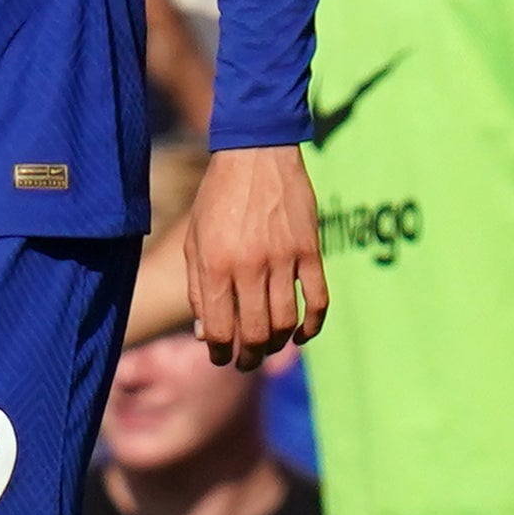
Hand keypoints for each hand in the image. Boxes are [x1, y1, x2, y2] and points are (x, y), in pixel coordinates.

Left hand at [184, 141, 327, 367]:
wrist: (256, 153)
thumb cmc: (218, 198)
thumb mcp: (195, 240)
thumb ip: (197, 288)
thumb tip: (206, 335)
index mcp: (214, 264)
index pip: (219, 328)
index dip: (220, 351)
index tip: (221, 357)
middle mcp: (248, 265)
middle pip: (254, 332)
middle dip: (248, 356)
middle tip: (245, 361)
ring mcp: (283, 258)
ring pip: (285, 322)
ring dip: (277, 344)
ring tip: (268, 348)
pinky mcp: (310, 249)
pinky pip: (319, 300)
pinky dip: (312, 325)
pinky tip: (301, 335)